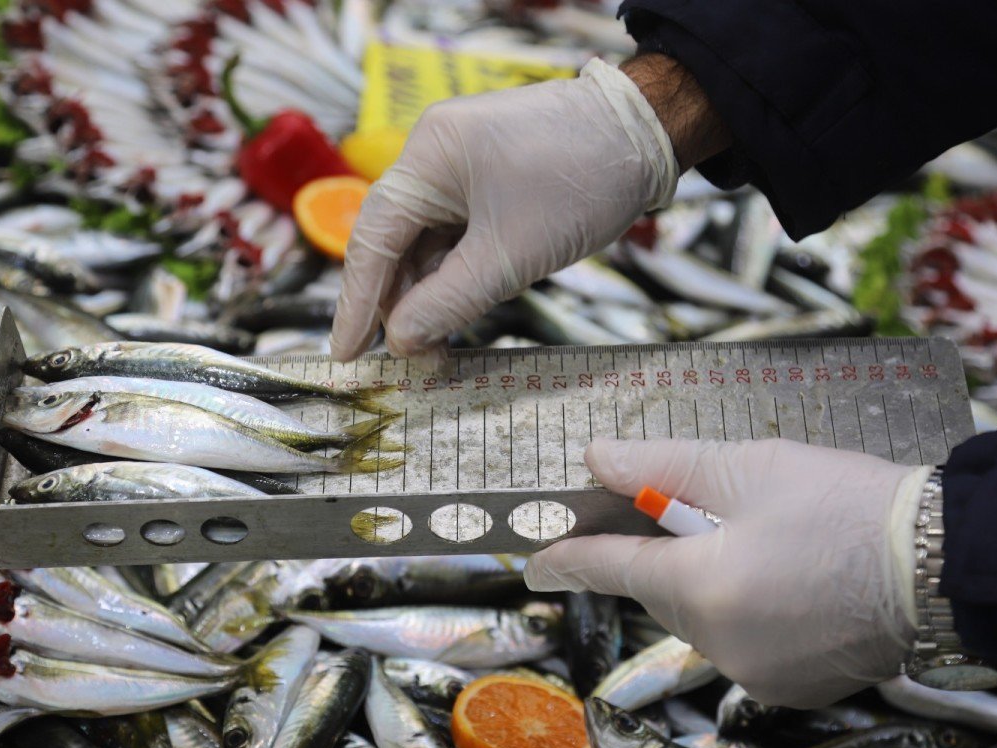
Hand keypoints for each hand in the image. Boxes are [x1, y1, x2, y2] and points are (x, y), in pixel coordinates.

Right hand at [331, 57, 690, 359]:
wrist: (651, 133)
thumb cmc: (581, 182)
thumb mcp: (510, 256)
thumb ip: (448, 303)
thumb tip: (401, 343)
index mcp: (428, 158)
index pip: (372, 239)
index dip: (356, 303)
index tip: (345, 356)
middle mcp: (435, 157)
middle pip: (396, 243)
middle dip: (398, 306)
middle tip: (404, 364)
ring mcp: (463, 168)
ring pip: (428, 245)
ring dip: (429, 297)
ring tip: (435, 353)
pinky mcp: (491, 181)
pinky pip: (458, 236)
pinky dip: (456, 277)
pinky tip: (456, 317)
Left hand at [525, 437, 930, 707]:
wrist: (941, 560)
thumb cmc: (846, 505)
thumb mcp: (748, 467)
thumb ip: (661, 466)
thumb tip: (598, 458)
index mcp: (702, 586)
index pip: (611, 567)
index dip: (570, 557)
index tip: (536, 560)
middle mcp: (721, 641)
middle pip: (661, 590)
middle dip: (666, 553)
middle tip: (697, 514)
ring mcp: (758, 671)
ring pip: (702, 618)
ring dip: (710, 582)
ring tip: (763, 542)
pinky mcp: (792, 686)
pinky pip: (742, 644)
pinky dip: (747, 613)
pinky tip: (785, 580)